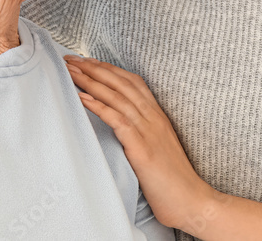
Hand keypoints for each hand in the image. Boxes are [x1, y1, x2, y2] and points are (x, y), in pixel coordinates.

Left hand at [63, 55, 214, 228]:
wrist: (192, 202)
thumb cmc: (172, 181)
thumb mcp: (156, 148)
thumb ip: (141, 133)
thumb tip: (120, 126)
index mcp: (157, 116)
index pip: (131, 81)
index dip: (108, 68)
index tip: (87, 60)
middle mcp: (153, 118)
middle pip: (121, 83)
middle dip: (94, 68)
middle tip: (70, 59)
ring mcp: (148, 131)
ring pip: (117, 97)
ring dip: (90, 81)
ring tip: (70, 72)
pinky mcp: (142, 148)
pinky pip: (117, 120)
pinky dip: (98, 106)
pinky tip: (82, 97)